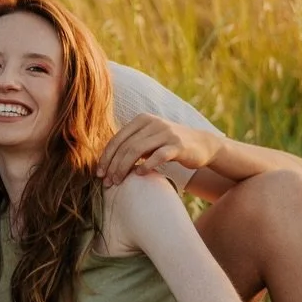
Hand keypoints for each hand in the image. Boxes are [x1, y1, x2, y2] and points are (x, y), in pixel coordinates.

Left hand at [97, 114, 221, 188]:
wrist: (202, 144)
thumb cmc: (169, 145)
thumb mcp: (148, 140)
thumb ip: (131, 145)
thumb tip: (106, 163)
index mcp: (142, 120)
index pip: (117, 139)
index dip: (106, 157)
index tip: (99, 174)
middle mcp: (153, 123)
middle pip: (125, 146)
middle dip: (113, 165)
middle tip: (107, 182)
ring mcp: (166, 133)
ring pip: (137, 150)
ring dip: (124, 168)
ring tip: (118, 181)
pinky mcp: (178, 145)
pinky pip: (158, 156)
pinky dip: (146, 166)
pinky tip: (140, 174)